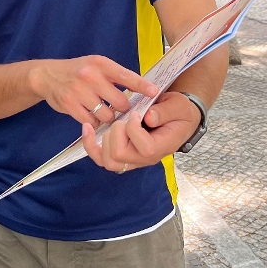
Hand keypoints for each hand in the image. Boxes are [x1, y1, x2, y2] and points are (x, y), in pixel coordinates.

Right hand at [29, 56, 157, 128]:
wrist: (47, 75)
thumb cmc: (78, 71)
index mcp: (100, 64)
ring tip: (105, 112)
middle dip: (123, 109)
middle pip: (119, 102)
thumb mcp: (97, 65)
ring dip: (109, 118)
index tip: (154, 92)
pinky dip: (94, 122)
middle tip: (121, 109)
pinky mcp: (70, 105)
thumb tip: (141, 89)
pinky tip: (92, 116)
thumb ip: (116, 76)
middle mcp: (90, 76)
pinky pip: (91, 121)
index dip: (142, 85)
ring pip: (107, 115)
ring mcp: (78, 91)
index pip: (126, 76)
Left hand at [80, 91, 201, 172]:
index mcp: (161, 147)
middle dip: (116, 132)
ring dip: (104, 139)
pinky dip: (90, 144)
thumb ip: (165, 111)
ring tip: (113, 122)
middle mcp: (145, 158)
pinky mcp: (122, 154)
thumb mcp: (178, 106)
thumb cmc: (179, 112)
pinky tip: (87, 127)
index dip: (134, 129)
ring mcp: (132, 159)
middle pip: (119, 156)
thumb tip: (148, 117)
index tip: (136, 113)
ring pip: (107, 161)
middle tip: (124, 118)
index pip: (144, 148)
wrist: (178, 118)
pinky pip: (100, 158)